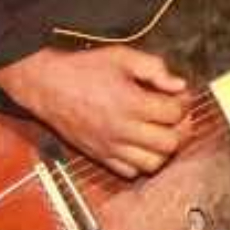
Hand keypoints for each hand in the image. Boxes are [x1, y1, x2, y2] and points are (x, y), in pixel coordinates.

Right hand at [0, 45, 191, 178]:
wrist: (46, 85)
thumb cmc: (83, 69)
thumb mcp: (122, 56)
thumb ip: (154, 68)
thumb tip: (179, 85)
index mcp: (131, 103)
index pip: (175, 113)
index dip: (184, 103)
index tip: (179, 96)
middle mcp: (123, 129)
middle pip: (170, 143)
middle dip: (180, 128)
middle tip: (175, 116)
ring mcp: (111, 147)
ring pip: (154, 164)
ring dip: (163, 149)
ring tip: (160, 132)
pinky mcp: (100, 156)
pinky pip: (130, 172)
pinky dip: (141, 162)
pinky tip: (140, 144)